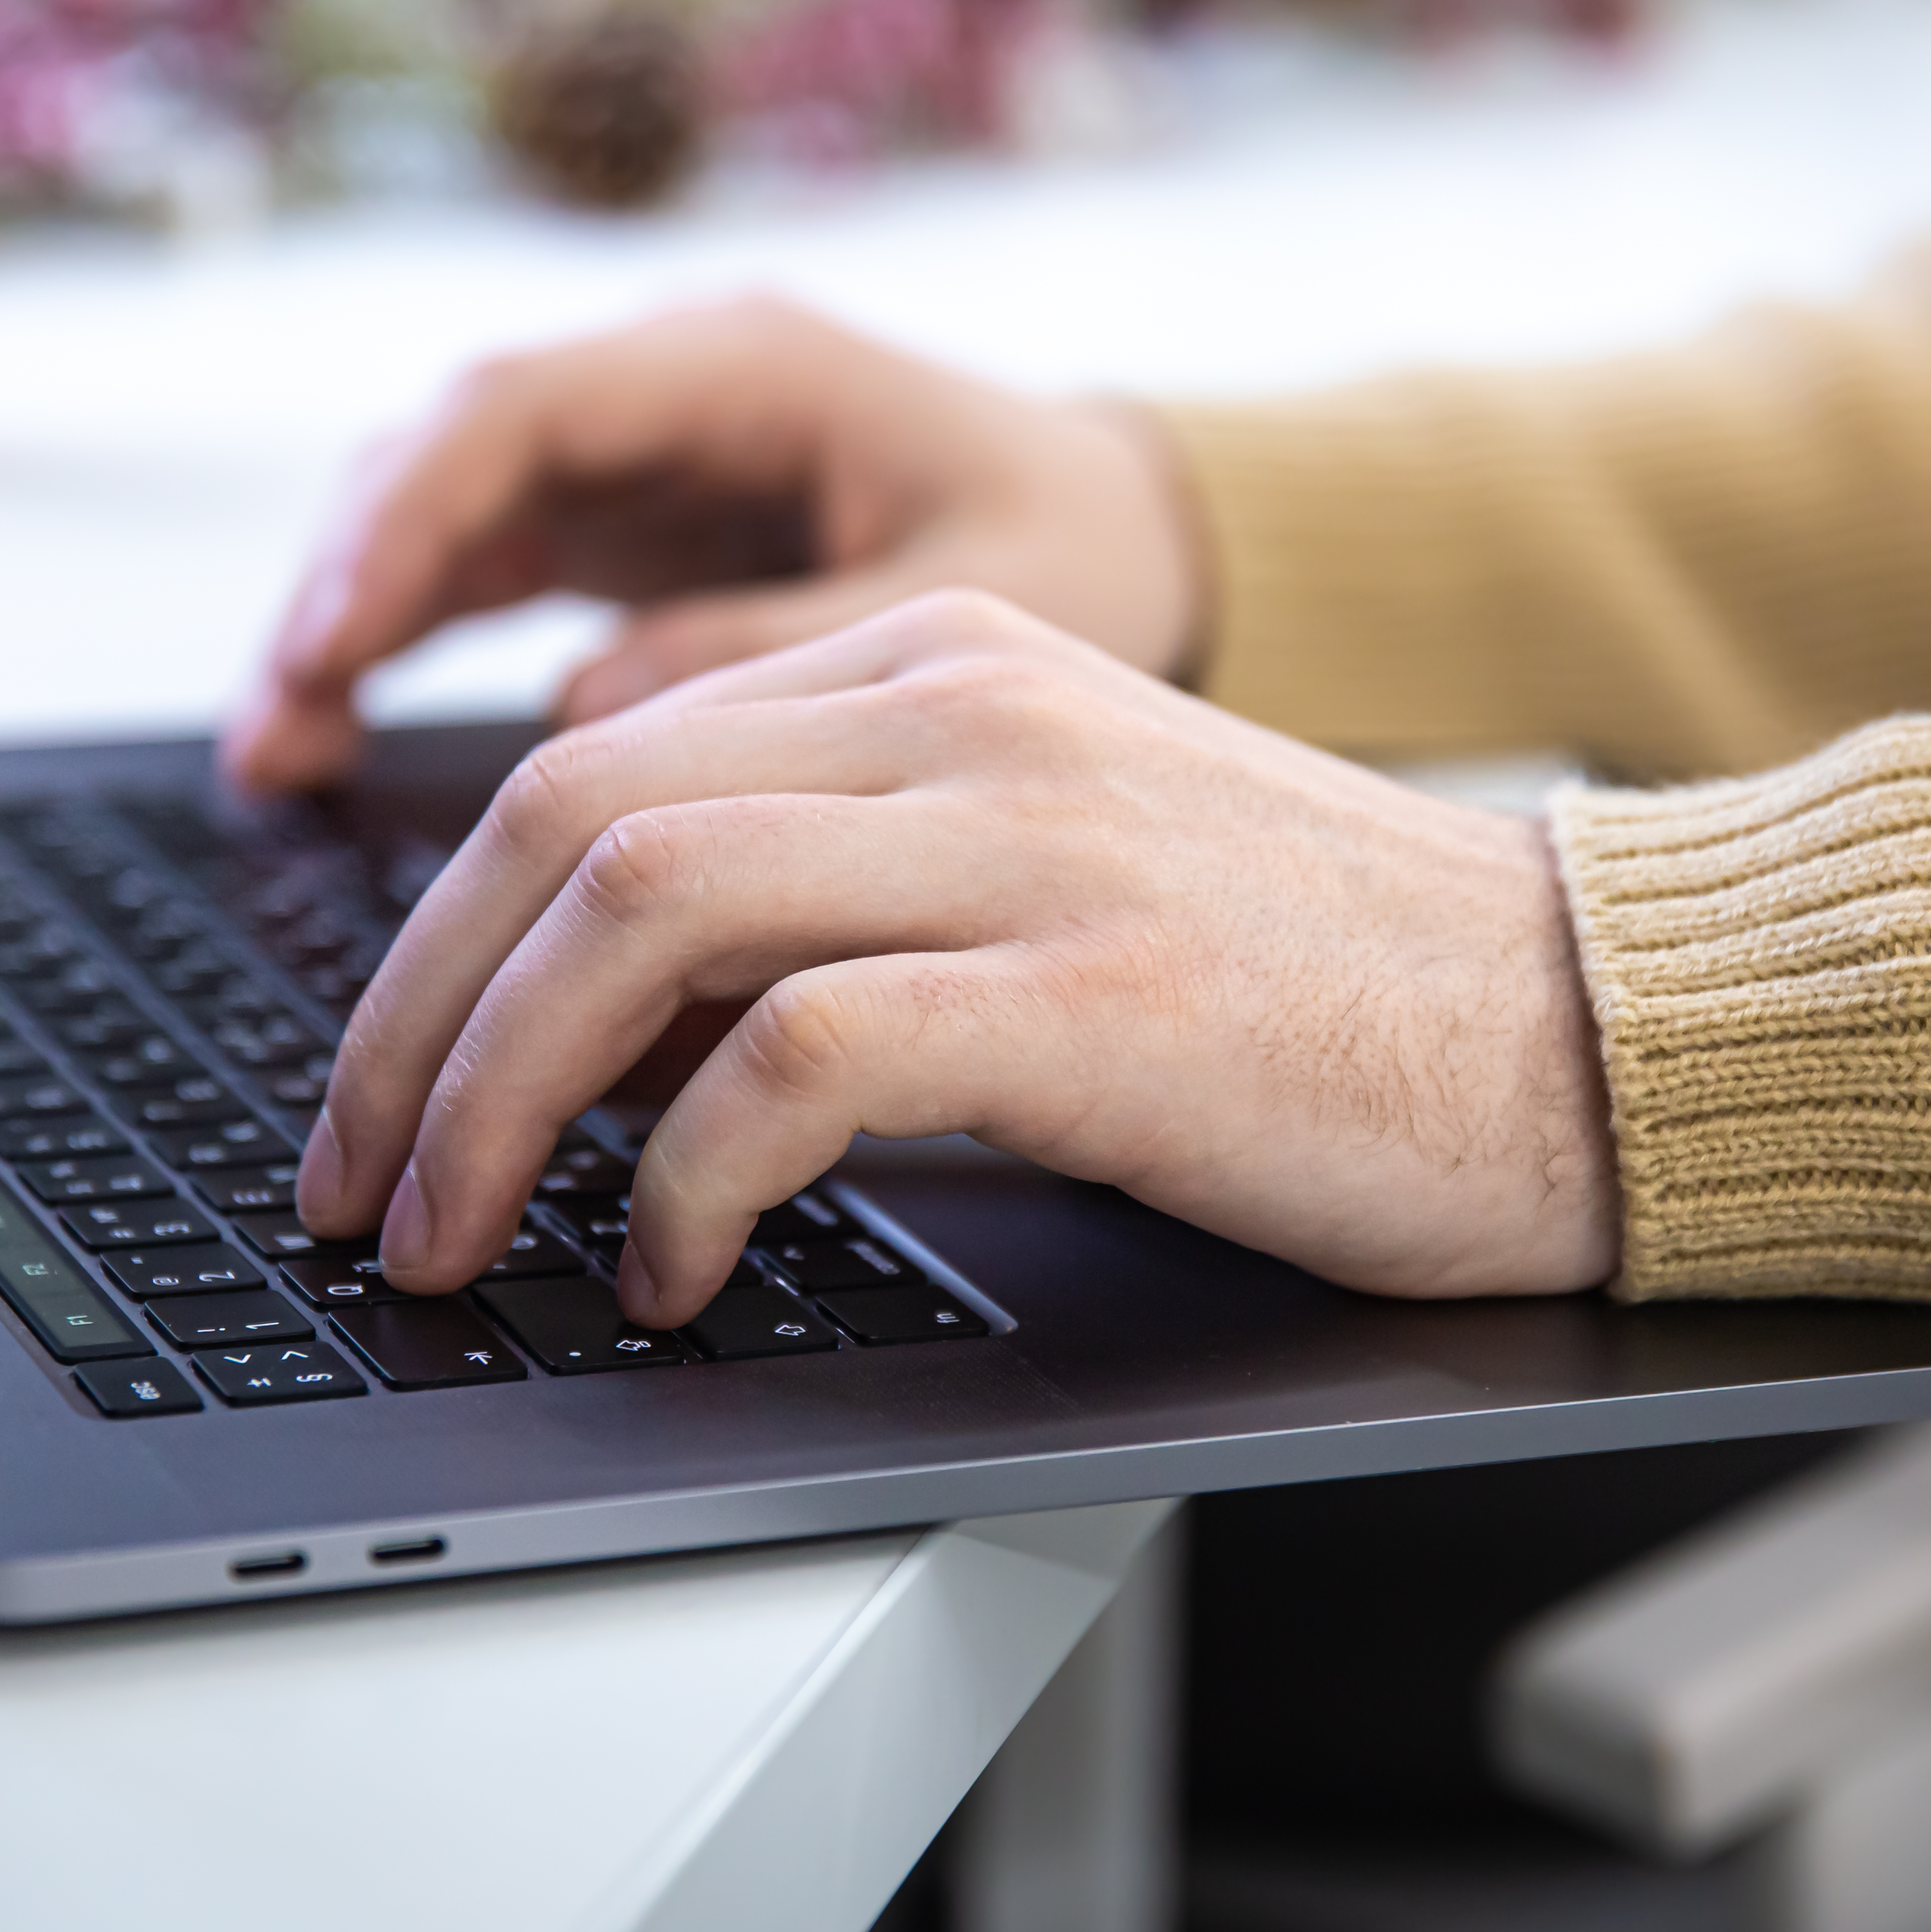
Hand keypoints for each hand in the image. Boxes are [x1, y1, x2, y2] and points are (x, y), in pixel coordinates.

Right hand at [222, 297, 1204, 792]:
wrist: (1141, 532)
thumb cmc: (1081, 549)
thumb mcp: (965, 602)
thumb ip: (780, 645)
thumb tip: (585, 712)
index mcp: (750, 361)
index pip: (524, 407)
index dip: (414, 517)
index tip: (339, 636)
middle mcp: (670, 388)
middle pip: (448, 453)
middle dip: (348, 577)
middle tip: (275, 718)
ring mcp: (641, 455)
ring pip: (442, 511)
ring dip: (351, 620)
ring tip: (274, 756)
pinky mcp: (632, 531)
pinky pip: (483, 570)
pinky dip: (404, 647)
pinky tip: (331, 745)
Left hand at [296, 590, 1623, 1326]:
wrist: (1583, 1019)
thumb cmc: (1318, 984)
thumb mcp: (1049, 867)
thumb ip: (842, 887)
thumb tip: (612, 1034)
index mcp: (936, 665)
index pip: (591, 757)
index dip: (432, 936)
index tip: (375, 1086)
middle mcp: (962, 710)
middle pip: (568, 816)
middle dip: (408, 1018)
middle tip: (347, 1183)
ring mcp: (1030, 839)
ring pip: (644, 906)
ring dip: (495, 1095)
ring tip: (450, 1238)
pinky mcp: (1096, 990)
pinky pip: (796, 1057)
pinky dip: (684, 1175)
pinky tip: (668, 1266)